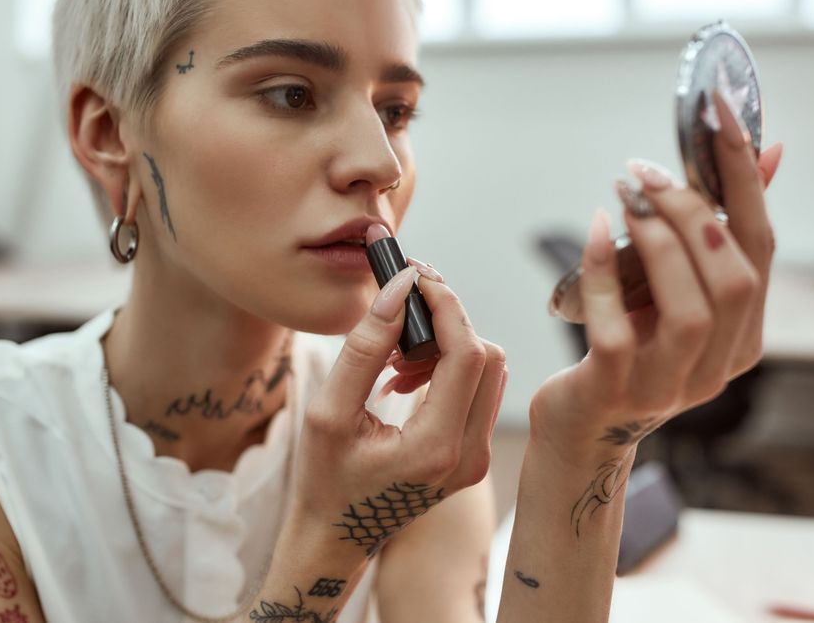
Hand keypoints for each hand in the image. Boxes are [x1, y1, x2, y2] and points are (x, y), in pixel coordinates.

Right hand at [287, 266, 506, 564]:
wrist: (337, 536)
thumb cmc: (324, 479)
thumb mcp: (329, 411)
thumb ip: (366, 347)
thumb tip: (399, 288)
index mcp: (437, 448)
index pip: (467, 354)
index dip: (446, 306)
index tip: (415, 278)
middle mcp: (470, 456)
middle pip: (487, 356)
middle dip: (447, 322)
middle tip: (400, 312)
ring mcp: (477, 459)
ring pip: (489, 370)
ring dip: (447, 346)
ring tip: (393, 356)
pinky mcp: (474, 454)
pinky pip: (479, 390)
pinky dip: (448, 368)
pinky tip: (403, 377)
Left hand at [530, 91, 782, 466]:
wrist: (582, 429)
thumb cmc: (629, 347)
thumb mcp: (678, 291)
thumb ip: (715, 233)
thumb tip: (767, 150)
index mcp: (745, 336)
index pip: (762, 246)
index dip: (746, 177)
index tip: (718, 116)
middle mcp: (719, 366)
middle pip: (735, 276)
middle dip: (695, 211)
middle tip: (648, 171)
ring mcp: (670, 385)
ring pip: (691, 307)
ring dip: (660, 238)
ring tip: (627, 194)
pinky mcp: (616, 390)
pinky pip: (616, 328)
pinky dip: (604, 270)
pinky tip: (594, 229)